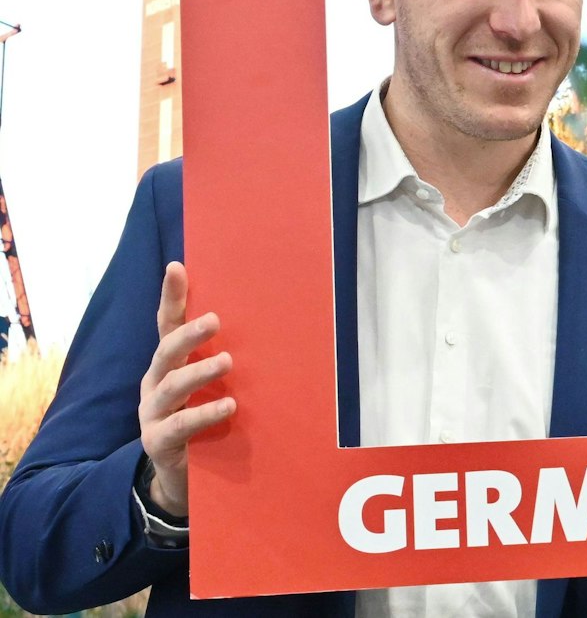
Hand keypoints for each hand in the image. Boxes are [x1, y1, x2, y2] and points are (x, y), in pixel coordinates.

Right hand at [138, 261, 235, 517]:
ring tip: (228, 362)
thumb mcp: (216, 386)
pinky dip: (205, 414)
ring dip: (199, 372)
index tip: (177, 267)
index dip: (171, 297)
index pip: (167, 324)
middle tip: (214, 321)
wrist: (184, 477)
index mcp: (170, 363)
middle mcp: (156, 382)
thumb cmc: (207, 420)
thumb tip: (275, 321)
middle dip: (189, 335)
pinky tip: (229, 406)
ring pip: (172, 385)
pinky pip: (180, 426)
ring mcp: (153, 412)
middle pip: (166, 350)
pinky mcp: (158, 442)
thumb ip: (230, 358)